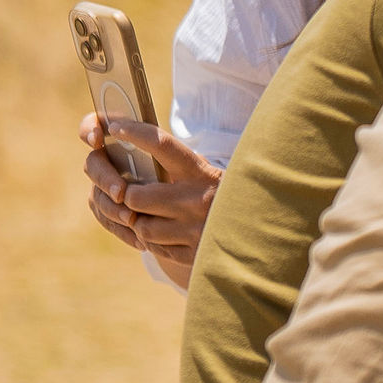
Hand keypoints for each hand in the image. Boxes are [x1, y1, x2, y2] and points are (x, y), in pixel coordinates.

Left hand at [79, 113, 221, 271]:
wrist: (265, 227)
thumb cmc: (232, 198)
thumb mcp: (213, 176)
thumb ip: (183, 168)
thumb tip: (140, 162)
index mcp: (204, 173)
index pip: (162, 145)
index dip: (134, 133)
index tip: (116, 127)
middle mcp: (198, 200)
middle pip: (136, 197)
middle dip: (127, 197)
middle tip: (129, 194)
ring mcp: (195, 231)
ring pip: (142, 228)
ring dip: (140, 222)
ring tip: (150, 216)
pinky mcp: (193, 255)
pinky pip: (156, 249)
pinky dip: (154, 241)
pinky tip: (166, 234)